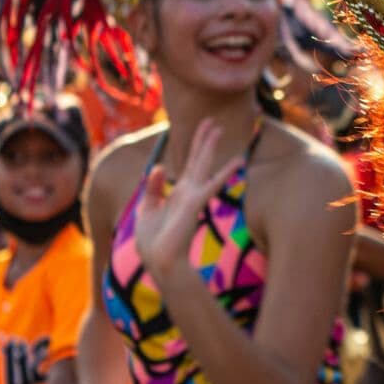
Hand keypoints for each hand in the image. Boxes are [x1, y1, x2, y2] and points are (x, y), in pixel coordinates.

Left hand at [134, 119, 240, 275]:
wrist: (160, 262)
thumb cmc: (153, 243)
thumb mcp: (146, 210)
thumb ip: (152, 188)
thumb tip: (158, 168)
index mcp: (178, 193)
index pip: (189, 164)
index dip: (194, 146)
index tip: (202, 130)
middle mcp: (188, 192)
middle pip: (198, 159)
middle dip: (204, 140)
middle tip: (213, 121)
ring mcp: (192, 196)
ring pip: (203, 164)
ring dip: (210, 146)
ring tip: (219, 128)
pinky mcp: (194, 203)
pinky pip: (212, 183)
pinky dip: (225, 171)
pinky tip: (238, 161)